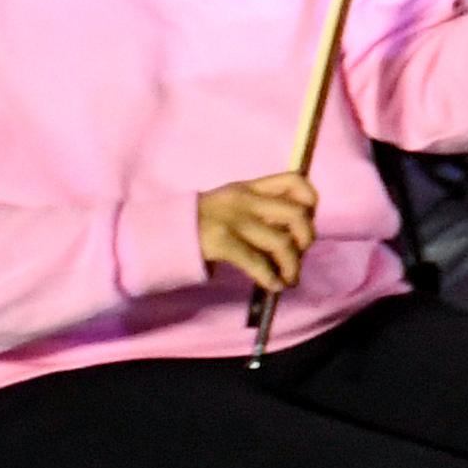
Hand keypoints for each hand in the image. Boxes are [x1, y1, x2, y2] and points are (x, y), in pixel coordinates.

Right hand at [193, 173, 317, 292]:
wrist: (157, 234)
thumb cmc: (199, 224)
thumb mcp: (230, 206)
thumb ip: (259, 211)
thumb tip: (294, 235)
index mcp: (248, 187)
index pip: (293, 181)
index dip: (310, 201)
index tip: (308, 220)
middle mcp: (244, 199)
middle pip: (296, 214)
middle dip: (306, 238)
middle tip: (299, 254)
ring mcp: (232, 220)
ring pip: (281, 241)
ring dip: (292, 265)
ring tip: (288, 279)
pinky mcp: (220, 241)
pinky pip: (257, 262)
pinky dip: (270, 277)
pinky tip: (273, 286)